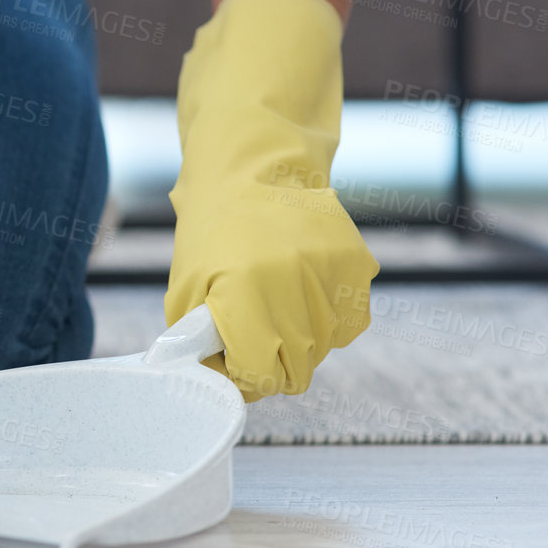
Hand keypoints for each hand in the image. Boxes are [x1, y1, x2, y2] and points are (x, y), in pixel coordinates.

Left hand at [164, 0, 376, 401]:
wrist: (257, 162)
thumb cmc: (214, 227)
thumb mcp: (189, 286)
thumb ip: (201, 341)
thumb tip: (214, 385)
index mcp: (246, 294)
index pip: (258, 377)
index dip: (243, 375)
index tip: (234, 359)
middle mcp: (294, 287)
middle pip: (297, 370)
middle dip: (273, 361)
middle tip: (255, 331)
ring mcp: (331, 275)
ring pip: (327, 348)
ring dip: (304, 337)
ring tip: (277, 297)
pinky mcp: (357, 264)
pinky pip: (351, 322)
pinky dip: (331, 316)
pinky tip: (305, 288)